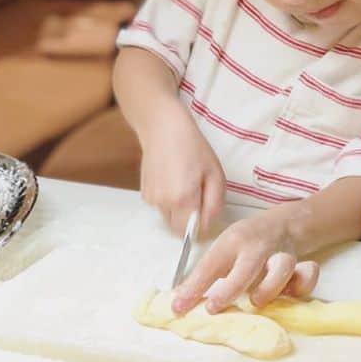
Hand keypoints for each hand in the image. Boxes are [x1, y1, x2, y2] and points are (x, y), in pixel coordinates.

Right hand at [139, 105, 224, 233]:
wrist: (163, 129)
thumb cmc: (193, 148)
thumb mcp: (215, 174)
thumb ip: (215, 204)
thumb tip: (208, 223)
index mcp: (183, 200)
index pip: (192, 232)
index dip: (201, 224)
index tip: (206, 208)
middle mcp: (164, 204)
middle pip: (179, 228)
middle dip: (190, 218)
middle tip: (198, 193)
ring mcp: (151, 200)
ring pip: (169, 218)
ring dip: (179, 209)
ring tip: (184, 183)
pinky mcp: (145, 194)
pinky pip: (161, 206)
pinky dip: (168, 200)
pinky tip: (172, 179)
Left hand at [172, 212, 318, 313]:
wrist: (282, 224)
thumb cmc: (245, 242)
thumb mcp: (222, 251)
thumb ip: (204, 276)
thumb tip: (179, 302)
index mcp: (232, 243)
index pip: (210, 265)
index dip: (193, 287)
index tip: (178, 307)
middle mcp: (257, 248)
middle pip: (246, 266)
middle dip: (230, 288)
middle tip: (214, 307)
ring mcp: (281, 255)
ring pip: (282, 266)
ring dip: (270, 286)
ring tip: (256, 301)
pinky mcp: (301, 264)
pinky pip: (308, 274)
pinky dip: (303, 284)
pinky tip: (291, 293)